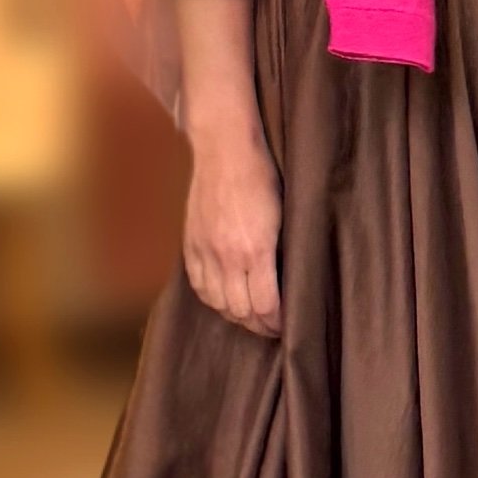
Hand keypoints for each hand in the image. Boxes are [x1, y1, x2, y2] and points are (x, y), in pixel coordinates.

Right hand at [183, 126, 282, 338]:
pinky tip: (224, 300)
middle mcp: (228, 256)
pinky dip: (212, 299)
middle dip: (258, 325)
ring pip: (218, 303)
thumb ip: (281, 252)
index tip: (286, 326)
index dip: (276, 323)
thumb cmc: (262, 177)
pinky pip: (199, 286)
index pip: (265, 306)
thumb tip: (287, 283)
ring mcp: (206, 251)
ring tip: (249, 317)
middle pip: (241, 310)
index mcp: (256, 250)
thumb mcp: (284, 215)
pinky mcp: (191, 244)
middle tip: (271, 328)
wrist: (225, 149)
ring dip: (235, 315)